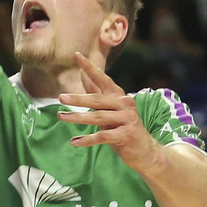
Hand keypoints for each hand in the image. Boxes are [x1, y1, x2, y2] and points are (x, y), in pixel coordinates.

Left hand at [57, 53, 158, 171]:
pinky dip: (87, 140)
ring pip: (98, 117)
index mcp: (120, 96)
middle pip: (97, 99)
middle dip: (78, 98)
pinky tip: (74, 142)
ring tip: (62, 117)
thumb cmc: (124, 127)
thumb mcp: (111, 109)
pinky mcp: (126, 134)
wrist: (146, 151)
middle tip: (61, 97)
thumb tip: (83, 76)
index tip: (77, 55)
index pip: (103, 78)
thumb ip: (98, 93)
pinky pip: (103, 136)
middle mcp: (125, 104)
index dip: (90, 67)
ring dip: (78, 118)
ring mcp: (127, 119)